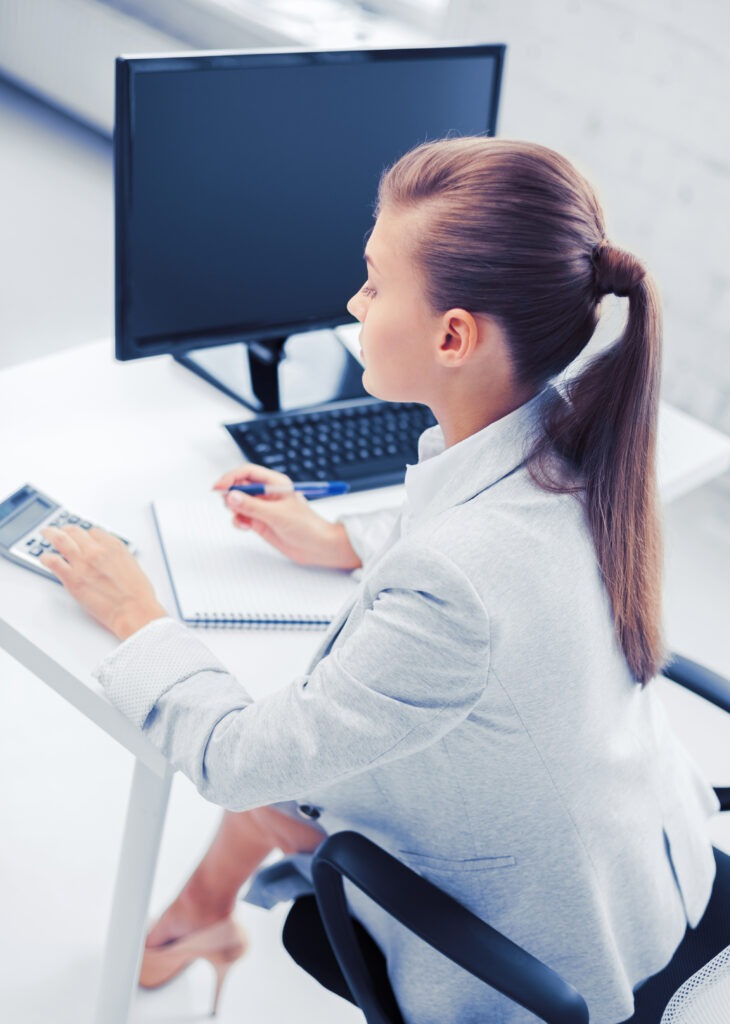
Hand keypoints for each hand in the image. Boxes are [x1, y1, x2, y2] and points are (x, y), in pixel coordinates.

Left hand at [39, 525, 167, 640]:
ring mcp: (82, 563)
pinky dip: (46, 558)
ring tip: (47, 534)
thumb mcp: (132, 566)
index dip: (87, 535)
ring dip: (51, 534)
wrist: (134, 611)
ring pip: (60, 540)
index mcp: (113, 546)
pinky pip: (52, 562)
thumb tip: (107, 559)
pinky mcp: (72, 579)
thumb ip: (116, 558)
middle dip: (67, 530)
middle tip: (62, 531)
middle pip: (75, 531)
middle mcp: (96, 550)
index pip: (93, 532)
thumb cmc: (137, 594)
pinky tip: (45, 558)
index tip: (84, 538)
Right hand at [212, 463, 360, 569]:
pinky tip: (247, 527)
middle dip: (230, 494)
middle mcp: (267, 493)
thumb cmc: (307, 526)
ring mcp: (263, 508)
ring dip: (235, 510)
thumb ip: (253, 506)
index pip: (247, 472)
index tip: (219, 487)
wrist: (317, 548)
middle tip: (228, 505)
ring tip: (244, 519)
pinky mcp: (260, 522)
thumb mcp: (278, 515)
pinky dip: (239, 521)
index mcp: (275, 483)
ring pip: (238, 503)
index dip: (231, 477)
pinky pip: (241, 517)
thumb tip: (231, 497)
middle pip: (239, 486)